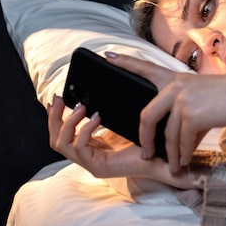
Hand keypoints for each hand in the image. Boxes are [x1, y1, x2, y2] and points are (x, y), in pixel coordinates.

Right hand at [47, 95, 194, 188]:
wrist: (171, 156)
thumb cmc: (155, 133)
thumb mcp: (132, 105)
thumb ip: (121, 84)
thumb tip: (110, 57)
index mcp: (95, 142)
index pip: (66, 132)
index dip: (58, 116)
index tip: (60, 96)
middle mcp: (90, 154)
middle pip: (56, 139)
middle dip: (54, 117)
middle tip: (59, 98)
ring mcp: (92, 162)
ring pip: (61, 144)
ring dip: (67, 123)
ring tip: (81, 108)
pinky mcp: (99, 167)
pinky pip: (79, 148)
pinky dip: (84, 131)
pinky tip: (95, 118)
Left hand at [105, 53, 225, 172]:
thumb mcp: (204, 99)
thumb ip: (188, 115)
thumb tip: (181, 143)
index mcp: (176, 79)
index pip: (146, 67)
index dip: (125, 62)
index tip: (107, 56)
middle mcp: (175, 87)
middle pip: (147, 115)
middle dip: (144, 138)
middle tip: (145, 153)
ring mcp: (182, 99)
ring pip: (167, 134)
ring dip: (171, 154)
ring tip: (174, 166)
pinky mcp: (192, 114)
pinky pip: (181, 141)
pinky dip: (182, 155)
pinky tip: (184, 162)